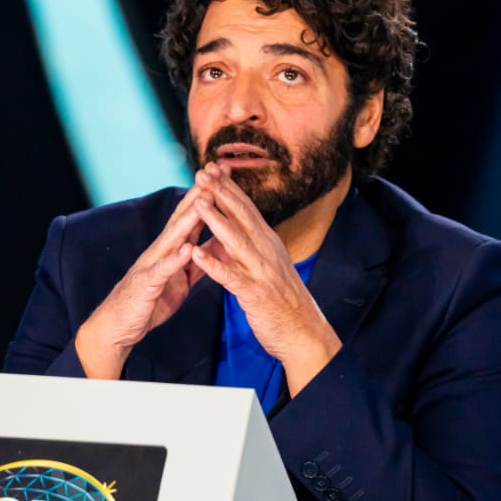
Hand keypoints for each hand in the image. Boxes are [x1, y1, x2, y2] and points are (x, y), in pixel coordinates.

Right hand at [75, 184, 208, 377]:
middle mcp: (161, 250)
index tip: (225, 174)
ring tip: (205, 200)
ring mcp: (152, 264)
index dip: (209, 195)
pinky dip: (175, 259)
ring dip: (189, 219)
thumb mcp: (179, 279)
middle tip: (216, 173)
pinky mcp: (147, 284)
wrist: (118, 326)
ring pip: (173, 238)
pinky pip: (162, 270)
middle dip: (200, 195)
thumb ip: (196, 262)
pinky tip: (188, 249)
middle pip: (183, 217)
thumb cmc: (150, 300)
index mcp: (172, 249)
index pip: (192, 216)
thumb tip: (216, 247)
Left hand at [190, 162, 340, 395]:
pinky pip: (230, 276)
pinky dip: (213, 264)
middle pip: (242, 216)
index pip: (247, 209)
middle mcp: (267, 251)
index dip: (229, 187)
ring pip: (236, 240)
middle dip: (221, 192)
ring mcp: (262, 271)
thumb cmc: (284, 300)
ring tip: (198, 202)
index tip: (213, 167)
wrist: (304, 332)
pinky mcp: (255, 293)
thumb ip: (252, 247)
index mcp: (268, 243)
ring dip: (216, 220)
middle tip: (203, 171)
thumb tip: (235, 230)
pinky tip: (196, 254)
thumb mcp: (269, 266)